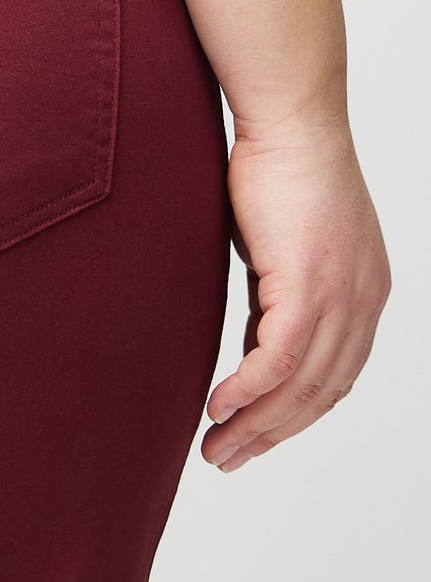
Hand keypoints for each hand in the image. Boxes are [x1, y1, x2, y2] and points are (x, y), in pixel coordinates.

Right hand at [202, 119, 390, 472]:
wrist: (290, 121)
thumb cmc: (280, 170)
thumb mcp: (284, 248)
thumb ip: (277, 298)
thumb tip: (251, 341)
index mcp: (365, 293)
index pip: (335, 377)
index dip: (294, 417)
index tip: (254, 438)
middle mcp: (363, 301)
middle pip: (320, 393)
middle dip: (271, 435)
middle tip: (227, 459)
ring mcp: (340, 295)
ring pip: (299, 386)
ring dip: (254, 425)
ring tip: (216, 448)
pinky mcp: (307, 285)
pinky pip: (275, 359)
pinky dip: (245, 392)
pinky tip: (216, 408)